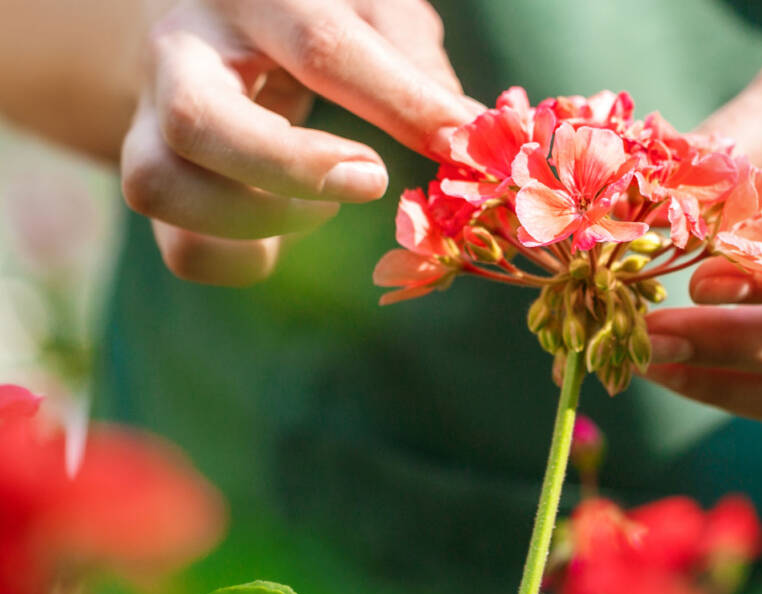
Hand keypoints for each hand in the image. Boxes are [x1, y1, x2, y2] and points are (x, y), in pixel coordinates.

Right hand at [120, 0, 480, 285]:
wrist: (214, 14)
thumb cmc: (316, 10)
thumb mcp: (372, 8)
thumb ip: (414, 63)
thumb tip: (469, 134)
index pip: (321, 47)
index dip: (397, 102)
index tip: (455, 142)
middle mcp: (183, 47)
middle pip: (200, 122)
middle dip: (294, 170)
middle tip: (372, 179)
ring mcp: (151, 112)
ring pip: (161, 186)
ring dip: (255, 221)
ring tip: (320, 212)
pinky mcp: (151, 171)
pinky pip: (176, 245)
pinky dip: (236, 260)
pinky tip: (280, 242)